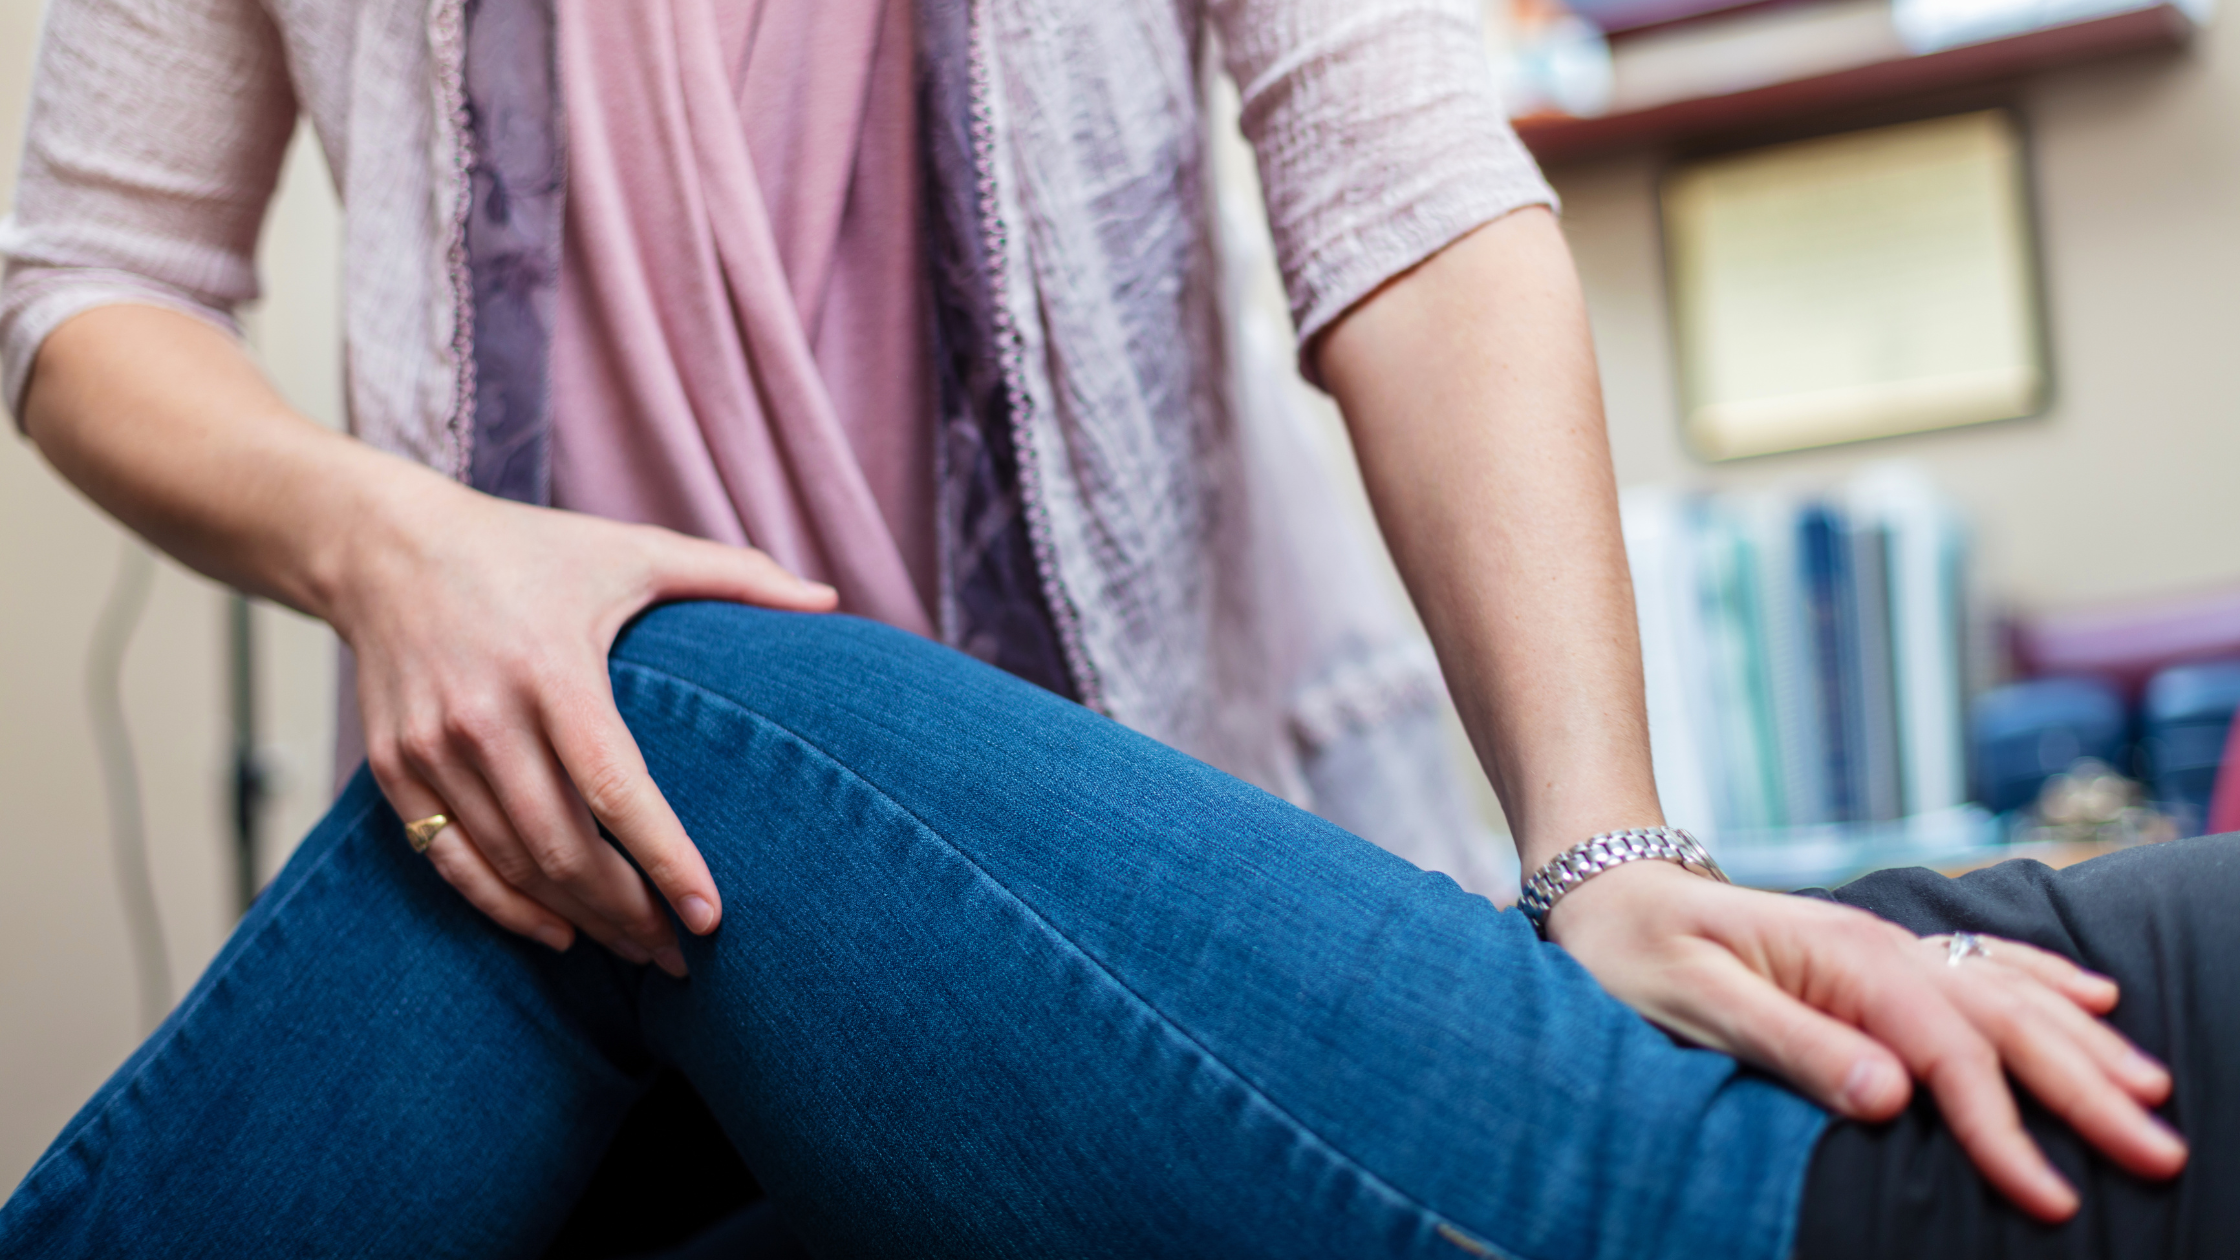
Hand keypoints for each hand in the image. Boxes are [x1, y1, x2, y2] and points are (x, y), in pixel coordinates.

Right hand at [334, 470, 836, 974]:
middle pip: (563, 847)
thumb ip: (735, 575)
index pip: (615, 789)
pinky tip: (558, 933)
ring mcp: (430, 748)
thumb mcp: (631, 549)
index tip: (710, 916)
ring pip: (512, 864)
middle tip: (681, 954)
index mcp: (552, 668)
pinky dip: (504, 908)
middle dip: (629, 912)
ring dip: (579, 919)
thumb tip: (831, 600)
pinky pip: (449, 861)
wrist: (385, 546)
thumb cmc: (529, 550)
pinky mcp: (392, 768)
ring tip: (638, 949)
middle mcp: (484, 716)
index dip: (666, 860)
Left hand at [1545, 861, 2186, 1220]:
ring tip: (2152, 1093)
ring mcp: (1882, 947)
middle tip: (2159, 1155)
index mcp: (1844, 961)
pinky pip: (1980, 965)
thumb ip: (1789, 1043)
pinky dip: (2044, 982)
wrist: (1607, 891)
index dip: (2003, 1129)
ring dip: (2085, 1042)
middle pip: (2004, 1021)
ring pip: (2009, 993)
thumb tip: (1889, 1094)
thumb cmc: (1633, 951)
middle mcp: (1879, 947)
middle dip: (2086, 1089)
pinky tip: (2095, 998)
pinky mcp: (1873, 958)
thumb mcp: (1692, 1002)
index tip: (2051, 1198)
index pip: (1948, 1055)